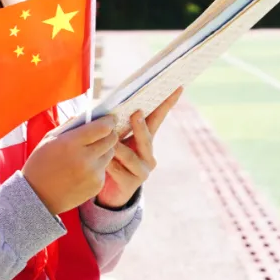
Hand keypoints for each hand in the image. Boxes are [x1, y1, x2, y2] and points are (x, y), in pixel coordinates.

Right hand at [23, 116, 117, 214]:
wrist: (38, 197)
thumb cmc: (41, 164)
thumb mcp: (49, 139)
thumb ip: (70, 125)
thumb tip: (89, 114)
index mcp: (71, 143)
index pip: (102, 127)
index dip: (109, 120)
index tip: (110, 118)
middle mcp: (85, 158)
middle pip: (111, 139)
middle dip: (109, 133)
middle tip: (103, 132)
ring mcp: (93, 173)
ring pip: (110, 153)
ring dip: (104, 149)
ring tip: (89, 152)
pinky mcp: (97, 185)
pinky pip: (104, 168)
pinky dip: (98, 165)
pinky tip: (83, 169)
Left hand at [96, 87, 183, 208]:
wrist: (108, 191)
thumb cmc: (109, 159)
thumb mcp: (112, 140)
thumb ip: (112, 126)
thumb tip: (104, 108)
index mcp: (145, 140)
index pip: (158, 118)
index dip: (167, 103)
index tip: (177, 87)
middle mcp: (148, 154)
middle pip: (147, 137)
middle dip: (140, 126)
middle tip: (135, 113)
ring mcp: (142, 170)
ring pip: (130, 155)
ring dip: (118, 147)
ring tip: (108, 141)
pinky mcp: (132, 184)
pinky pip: (118, 170)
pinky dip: (109, 164)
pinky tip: (102, 162)